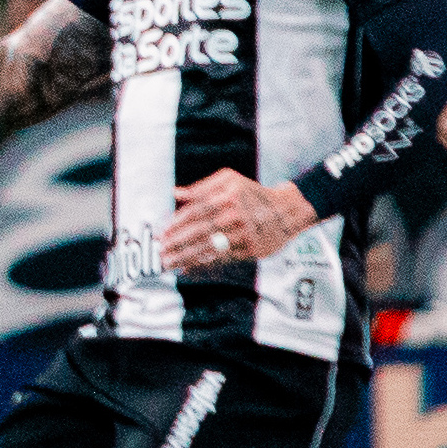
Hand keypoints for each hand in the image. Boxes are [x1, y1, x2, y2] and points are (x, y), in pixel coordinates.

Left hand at [159, 170, 319, 270]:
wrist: (287, 211)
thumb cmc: (252, 194)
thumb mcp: (229, 180)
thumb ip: (201, 187)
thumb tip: (175, 193)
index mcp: (228, 196)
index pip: (196, 211)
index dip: (176, 223)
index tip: (161, 232)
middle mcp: (236, 215)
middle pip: (199, 231)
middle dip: (176, 243)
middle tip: (159, 251)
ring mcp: (244, 234)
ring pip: (209, 247)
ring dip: (185, 257)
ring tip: (168, 263)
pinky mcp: (251, 250)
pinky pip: (222, 258)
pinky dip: (204, 264)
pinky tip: (189, 267)